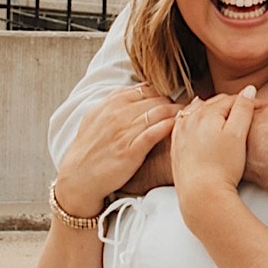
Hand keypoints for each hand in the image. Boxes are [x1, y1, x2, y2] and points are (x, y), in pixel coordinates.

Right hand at [53, 84, 181, 217]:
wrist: (78, 178)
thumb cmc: (89, 150)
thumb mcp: (95, 118)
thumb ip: (115, 102)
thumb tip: (137, 90)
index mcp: (109, 104)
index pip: (145, 89)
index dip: (162, 93)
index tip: (171, 100)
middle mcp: (116, 114)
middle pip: (156, 99)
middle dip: (173, 102)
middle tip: (186, 108)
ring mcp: (123, 132)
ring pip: (158, 113)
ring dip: (176, 113)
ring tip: (188, 117)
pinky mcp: (130, 152)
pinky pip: (153, 133)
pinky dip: (167, 127)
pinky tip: (176, 127)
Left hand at [171, 86, 255, 197]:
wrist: (201, 194)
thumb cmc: (222, 167)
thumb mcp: (238, 135)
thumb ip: (243, 109)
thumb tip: (249, 89)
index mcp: (206, 113)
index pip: (230, 99)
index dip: (248, 101)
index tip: (262, 106)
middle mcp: (189, 119)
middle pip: (213, 103)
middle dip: (230, 104)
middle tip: (247, 108)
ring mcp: (180, 132)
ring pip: (197, 111)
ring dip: (211, 109)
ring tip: (224, 112)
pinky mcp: (176, 146)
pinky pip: (185, 124)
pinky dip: (194, 120)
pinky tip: (198, 123)